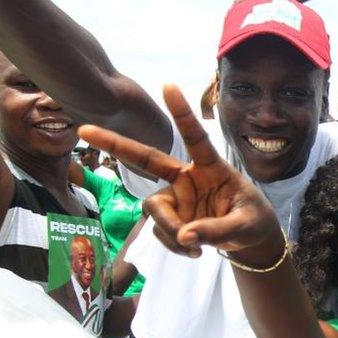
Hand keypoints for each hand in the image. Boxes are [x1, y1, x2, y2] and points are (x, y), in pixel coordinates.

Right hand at [78, 85, 279, 260]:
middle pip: (147, 158)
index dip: (182, 113)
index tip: (169, 85)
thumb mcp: (244, 226)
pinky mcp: (171, 218)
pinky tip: (194, 252)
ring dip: (170, 230)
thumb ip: (216, 230)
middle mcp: (187, 178)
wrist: (250, 240)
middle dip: (116, 144)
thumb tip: (184, 237)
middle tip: (85, 130)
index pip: (196, 137)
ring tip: (195, 248)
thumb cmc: (252, 220)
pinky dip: (175, 245)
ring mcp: (176, 198)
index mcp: (212, 168)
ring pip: (154, 210)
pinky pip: (161, 232)